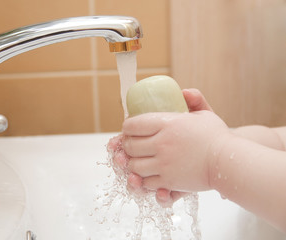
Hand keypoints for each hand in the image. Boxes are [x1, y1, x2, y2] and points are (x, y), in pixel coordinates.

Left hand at [124, 88, 227, 204]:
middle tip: (132, 146)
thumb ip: (193, 100)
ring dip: (133, 164)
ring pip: (133, 166)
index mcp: (167, 124)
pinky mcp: (168, 181)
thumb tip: (184, 91)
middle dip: (126, 146)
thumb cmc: (216, 137)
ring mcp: (164, 164)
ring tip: (139, 161)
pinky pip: (146, 182)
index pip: (132, 125)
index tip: (130, 130)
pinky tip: (149, 174)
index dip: (127, 128)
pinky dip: (144, 179)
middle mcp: (162, 143)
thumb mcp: (205, 113)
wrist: (229, 161)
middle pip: (129, 146)